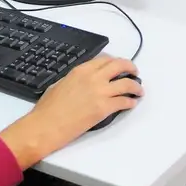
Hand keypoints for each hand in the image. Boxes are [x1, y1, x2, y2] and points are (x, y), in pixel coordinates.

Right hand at [0, 57, 141, 169]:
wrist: (46, 126)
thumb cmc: (47, 108)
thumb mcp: (60, 84)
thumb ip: (75, 79)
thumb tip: (83, 81)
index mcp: (81, 70)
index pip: (105, 60)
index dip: (115, 62)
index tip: (120, 65)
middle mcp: (93, 78)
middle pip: (119, 66)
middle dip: (130, 67)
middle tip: (135, 72)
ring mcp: (100, 92)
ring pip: (127, 84)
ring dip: (136, 86)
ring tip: (139, 90)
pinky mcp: (104, 108)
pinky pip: (124, 102)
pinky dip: (130, 102)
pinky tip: (131, 104)